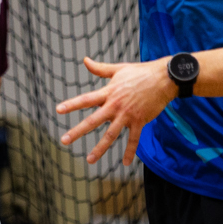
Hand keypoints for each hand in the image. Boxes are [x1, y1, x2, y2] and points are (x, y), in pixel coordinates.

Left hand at [56, 56, 175, 164]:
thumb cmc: (140, 72)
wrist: (164, 79)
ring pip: (111, 135)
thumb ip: (100, 68)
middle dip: (78, 131)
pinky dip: (129, 151)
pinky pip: (133, 139)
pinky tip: (125, 163)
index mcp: (109, 92)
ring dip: (100, 148)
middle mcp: (115, 105)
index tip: (58, 110)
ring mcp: (127, 115)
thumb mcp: (118, 69)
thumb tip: (85, 60)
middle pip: (93, 120)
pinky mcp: (140, 121)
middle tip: (64, 140)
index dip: (72, 104)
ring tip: (89, 159)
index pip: (86, 99)